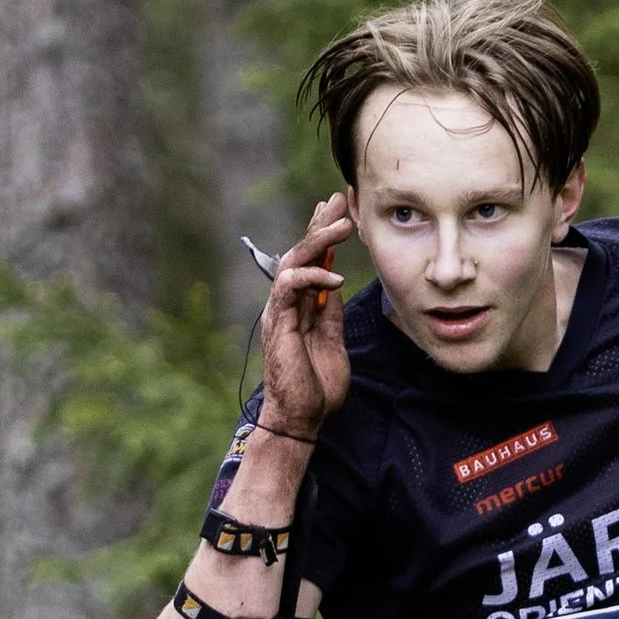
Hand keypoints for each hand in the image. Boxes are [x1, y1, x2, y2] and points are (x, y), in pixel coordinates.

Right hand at [259, 193, 354, 438]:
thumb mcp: (332, 341)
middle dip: (318, 225)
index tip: (338, 211)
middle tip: (337, 201)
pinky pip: (290, 288)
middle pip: (299, 254)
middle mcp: (286, 304)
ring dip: (317, 241)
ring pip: (293, 262)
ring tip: (341, 226)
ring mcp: (279, 312)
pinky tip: (334, 276)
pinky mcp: (277, 323)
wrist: (301, 418)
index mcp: (300, 307)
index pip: (310, 262)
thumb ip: (331, 312)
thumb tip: (335, 283)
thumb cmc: (316, 386)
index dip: (321, 235)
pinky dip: (312, 277)